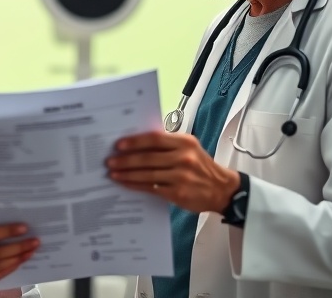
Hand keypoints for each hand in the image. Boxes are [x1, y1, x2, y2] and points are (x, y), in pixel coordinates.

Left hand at [105, 131, 238, 213]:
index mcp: (185, 142)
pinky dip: (136, 185)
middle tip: (110, 161)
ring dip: (127, 173)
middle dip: (126, 160)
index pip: (155, 139)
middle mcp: (184, 158)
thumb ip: (168, 144)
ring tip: (113, 173)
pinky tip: (125, 183)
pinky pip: (151, 188)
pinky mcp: (178, 193)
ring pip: (147, 174)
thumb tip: (137, 143)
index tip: (119, 144)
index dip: (135, 141)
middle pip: (148, 157)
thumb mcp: (189, 148)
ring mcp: (181, 176)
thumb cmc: (201, 167)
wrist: (222, 189)